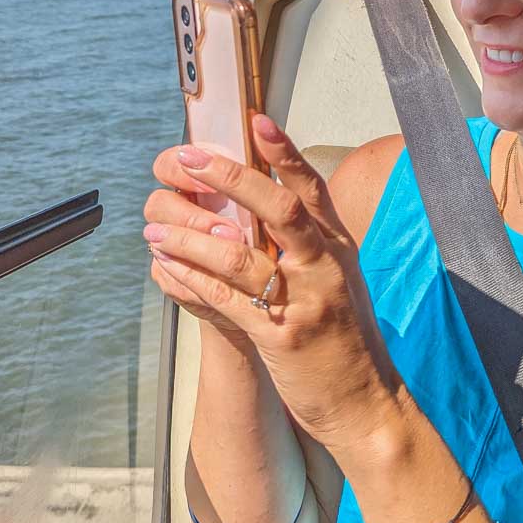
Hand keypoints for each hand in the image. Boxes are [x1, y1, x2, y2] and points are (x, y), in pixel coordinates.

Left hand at [143, 116, 404, 452]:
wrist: (366, 402)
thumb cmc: (345, 339)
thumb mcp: (337, 280)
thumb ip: (308, 244)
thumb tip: (264, 207)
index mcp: (337, 247)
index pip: (311, 187)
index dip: (284, 151)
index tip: (257, 120)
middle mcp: (325, 267)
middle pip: (280, 209)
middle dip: (231, 178)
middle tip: (189, 159)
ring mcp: (306, 301)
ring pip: (243, 256)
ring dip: (192, 237)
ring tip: (156, 228)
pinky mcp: (283, 337)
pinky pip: (229, 302)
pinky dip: (192, 282)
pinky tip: (166, 268)